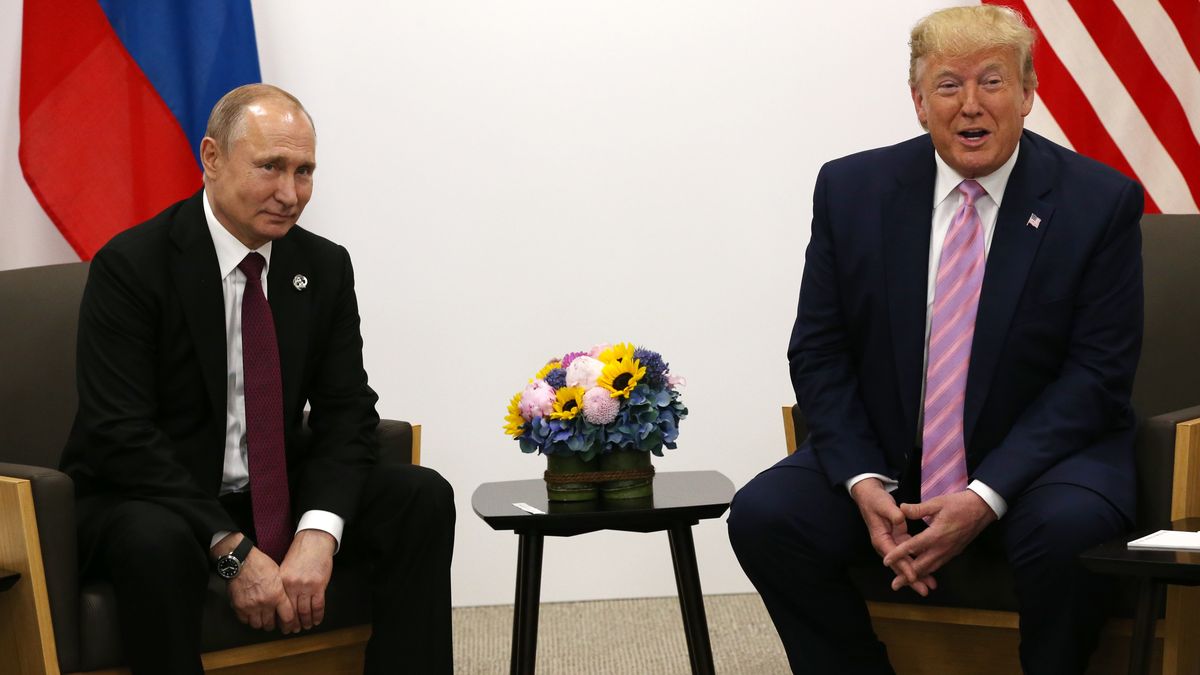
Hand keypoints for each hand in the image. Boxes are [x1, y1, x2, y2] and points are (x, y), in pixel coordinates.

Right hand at [219, 535, 298, 632]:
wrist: (241, 561)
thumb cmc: (261, 564)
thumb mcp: (279, 575)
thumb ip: (282, 591)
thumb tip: (286, 601)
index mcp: (277, 595)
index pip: (287, 618)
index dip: (290, 624)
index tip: (289, 626)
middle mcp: (265, 603)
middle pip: (270, 624)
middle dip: (273, 625)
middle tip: (274, 622)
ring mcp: (250, 607)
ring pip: (257, 625)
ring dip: (260, 623)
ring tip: (262, 618)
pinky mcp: (238, 607)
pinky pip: (244, 620)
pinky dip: (248, 619)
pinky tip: (251, 614)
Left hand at [280, 529, 335, 630]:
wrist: (314, 542)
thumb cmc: (299, 554)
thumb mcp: (285, 568)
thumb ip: (283, 585)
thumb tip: (281, 603)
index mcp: (282, 582)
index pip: (282, 606)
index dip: (283, 619)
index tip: (284, 626)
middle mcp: (293, 586)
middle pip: (293, 611)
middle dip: (293, 624)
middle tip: (294, 630)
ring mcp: (307, 586)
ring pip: (306, 611)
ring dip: (306, 621)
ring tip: (306, 626)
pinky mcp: (319, 585)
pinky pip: (318, 605)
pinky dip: (318, 615)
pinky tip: (317, 620)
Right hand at [849, 479, 935, 596]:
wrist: (869, 495)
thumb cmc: (875, 500)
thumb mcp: (883, 504)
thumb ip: (892, 512)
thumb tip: (900, 519)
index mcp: (880, 538)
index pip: (893, 556)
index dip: (903, 566)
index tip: (914, 576)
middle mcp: (885, 545)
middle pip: (898, 565)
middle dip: (911, 578)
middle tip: (925, 590)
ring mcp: (892, 543)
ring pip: (905, 562)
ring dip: (917, 573)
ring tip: (930, 585)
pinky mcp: (898, 540)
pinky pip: (908, 555)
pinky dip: (917, 562)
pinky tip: (928, 569)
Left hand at [883, 491, 996, 586]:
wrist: (982, 509)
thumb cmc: (959, 504)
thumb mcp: (937, 502)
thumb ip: (918, 508)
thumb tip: (900, 509)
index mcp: (936, 535)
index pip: (913, 547)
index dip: (898, 554)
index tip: (886, 561)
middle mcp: (942, 547)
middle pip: (922, 566)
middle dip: (907, 576)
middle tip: (894, 585)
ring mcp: (949, 551)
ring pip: (931, 568)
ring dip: (917, 576)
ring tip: (905, 583)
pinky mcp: (954, 552)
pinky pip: (938, 565)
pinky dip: (928, 571)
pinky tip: (921, 573)